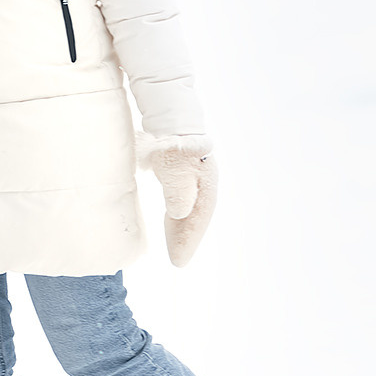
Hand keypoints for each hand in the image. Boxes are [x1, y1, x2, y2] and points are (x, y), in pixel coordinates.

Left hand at [137, 132, 217, 267]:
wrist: (169, 113)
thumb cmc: (172, 140)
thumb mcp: (174, 165)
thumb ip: (178, 190)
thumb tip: (181, 214)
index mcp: (206, 181)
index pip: (199, 216)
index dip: (190, 239)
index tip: (178, 262)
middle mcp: (203, 181)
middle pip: (196, 214)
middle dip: (187, 237)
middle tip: (177, 260)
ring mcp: (193, 176)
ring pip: (189, 207)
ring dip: (182, 227)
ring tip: (175, 247)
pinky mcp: (180, 170)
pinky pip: (180, 198)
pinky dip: (176, 213)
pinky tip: (172, 219)